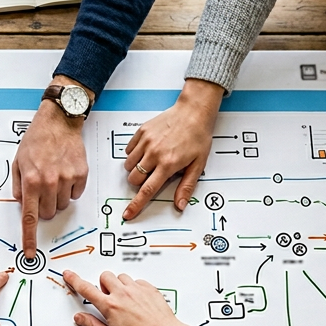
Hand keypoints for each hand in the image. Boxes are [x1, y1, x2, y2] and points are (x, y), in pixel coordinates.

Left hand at [13, 78, 90, 256]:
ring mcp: (67, 179)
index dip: (29, 237)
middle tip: (42, 190)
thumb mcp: (18, 162)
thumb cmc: (37, 140)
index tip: (30, 252)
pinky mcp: (81, 175)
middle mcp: (49, 182)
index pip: (29, 216)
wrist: (59, 122)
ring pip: (63, 205)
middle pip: (48, 213)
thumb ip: (18, 186)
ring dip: (57, 198)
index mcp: (31, 181)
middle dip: (43, 207)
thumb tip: (22, 204)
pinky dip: (70, 188)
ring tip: (54, 177)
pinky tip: (65, 173)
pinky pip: (75, 194)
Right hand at [62, 270, 190, 325]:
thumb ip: (93, 325)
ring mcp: (137, 289)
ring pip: (121, 277)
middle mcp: (122, 294)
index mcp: (110, 306)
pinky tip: (137, 301)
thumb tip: (80, 318)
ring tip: (124, 301)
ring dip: (118, 285)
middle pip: (105, 276)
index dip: (75, 280)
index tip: (69, 275)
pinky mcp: (149, 288)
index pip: (86, 289)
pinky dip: (134, 287)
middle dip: (103, 285)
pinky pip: (136, 281)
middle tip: (108, 299)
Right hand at [123, 79, 222, 219]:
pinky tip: (147, 151)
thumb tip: (180, 204)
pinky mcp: (141, 132)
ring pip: (128, 166)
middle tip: (152, 176)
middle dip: (139, 183)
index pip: (147, 190)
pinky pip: (128, 150)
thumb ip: (187, 186)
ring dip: (135, 170)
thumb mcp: (198, 164)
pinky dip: (134, 155)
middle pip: (134, 179)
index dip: (136, 205)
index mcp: (168, 164)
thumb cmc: (198, 136)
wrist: (193, 112)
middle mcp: (154, 153)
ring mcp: (146, 141)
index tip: (128, 214)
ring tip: (150, 163)